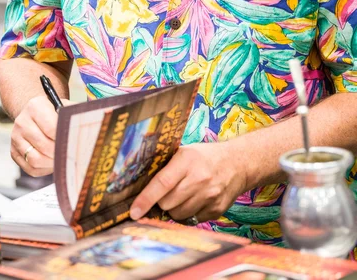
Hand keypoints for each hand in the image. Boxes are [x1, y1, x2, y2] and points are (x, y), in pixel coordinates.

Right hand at [10, 95, 71, 176]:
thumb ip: (75, 114)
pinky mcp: (14, 152)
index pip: (51, 128)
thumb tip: (93, 126)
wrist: (33, 113)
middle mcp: (22, 122)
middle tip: (72, 155)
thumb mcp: (64, 105)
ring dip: (52, 163)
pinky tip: (53, 163)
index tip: (74, 142)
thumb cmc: (53, 111)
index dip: (64, 138)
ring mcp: (15, 138)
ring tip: (63, 160)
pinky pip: (30, 168)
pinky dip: (44, 170)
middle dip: (60, 153)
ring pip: (35, 160)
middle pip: (44, 146)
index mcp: (35, 106)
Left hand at [130, 142, 247, 222]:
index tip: (134, 211)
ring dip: (174, 209)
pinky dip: (188, 214)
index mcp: (188, 160)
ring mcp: (210, 196)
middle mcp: (199, 179)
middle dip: (161, 201)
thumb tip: (140, 185)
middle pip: (167, 203)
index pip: (162, 183)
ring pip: (178, 215)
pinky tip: (195, 200)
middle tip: (167, 192)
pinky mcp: (216, 210)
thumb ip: (167, 167)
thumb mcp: (186, 152)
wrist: (238, 164)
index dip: (146, 199)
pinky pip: (191, 220)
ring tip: (183, 195)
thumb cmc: (205, 157)